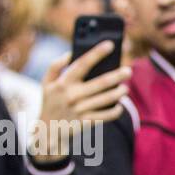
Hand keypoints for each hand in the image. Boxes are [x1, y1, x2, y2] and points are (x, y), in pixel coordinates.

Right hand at [32, 44, 130, 162]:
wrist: (47, 130)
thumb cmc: (50, 101)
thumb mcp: (46, 82)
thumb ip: (55, 66)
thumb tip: (71, 53)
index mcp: (63, 82)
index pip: (82, 64)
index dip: (97, 53)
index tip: (110, 44)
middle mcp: (72, 95)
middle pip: (100, 83)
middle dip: (116, 76)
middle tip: (128, 70)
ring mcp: (79, 110)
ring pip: (105, 100)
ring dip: (118, 93)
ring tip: (125, 88)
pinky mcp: (85, 122)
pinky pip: (105, 116)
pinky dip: (115, 110)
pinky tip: (120, 105)